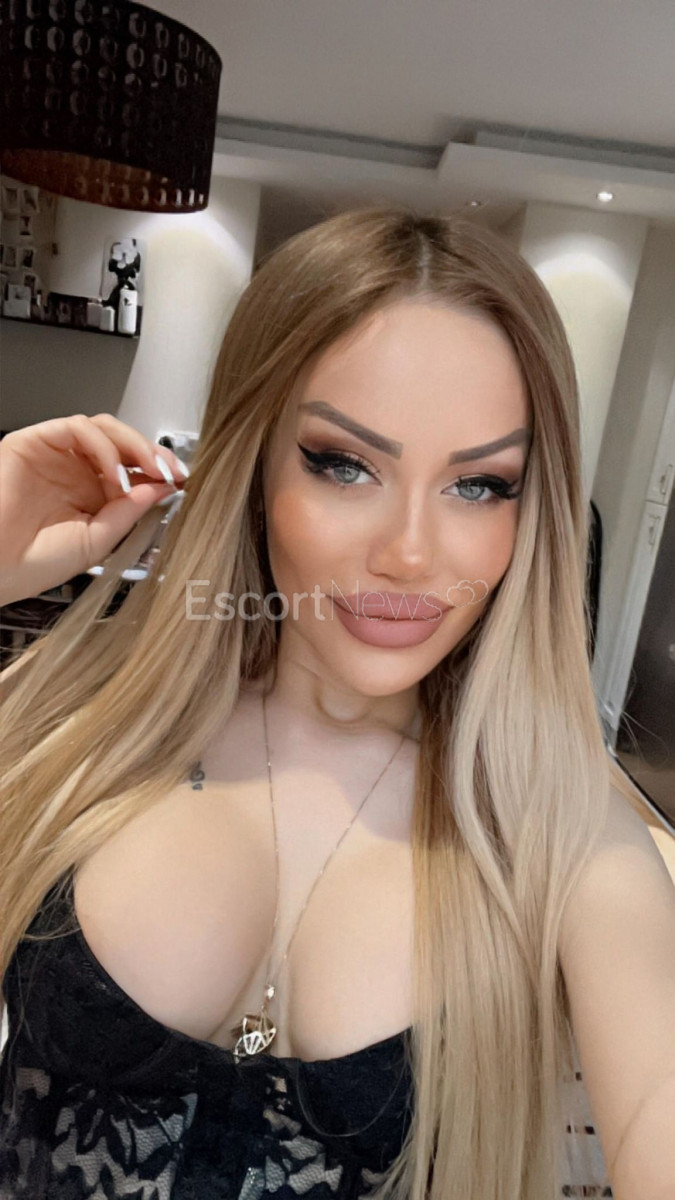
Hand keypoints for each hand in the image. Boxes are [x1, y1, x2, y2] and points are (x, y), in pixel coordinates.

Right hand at [0, 413, 189, 604]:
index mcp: (89, 494)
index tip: (182, 480)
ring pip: (103, 428)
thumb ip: (128, 512)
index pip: (131, 467)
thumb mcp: (96, 540)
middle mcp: (73, 470)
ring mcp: (54, 455)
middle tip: (172, 470)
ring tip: (150, 469)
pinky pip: (76, 427)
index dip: (158, 469)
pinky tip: (116, 473)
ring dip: (133, 445)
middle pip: (122, 443)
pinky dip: (103, 445)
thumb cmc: (33, 564)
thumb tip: (163, 488)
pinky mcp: (33, 442)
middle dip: (152, 453)